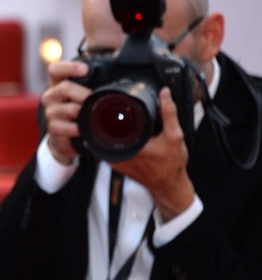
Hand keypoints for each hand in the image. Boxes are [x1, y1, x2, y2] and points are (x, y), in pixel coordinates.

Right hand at [42, 60, 91, 164]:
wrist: (66, 136)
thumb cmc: (77, 109)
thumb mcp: (82, 94)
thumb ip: (93, 83)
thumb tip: (120, 75)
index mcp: (58, 83)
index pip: (56, 69)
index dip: (69, 67)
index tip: (86, 69)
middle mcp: (51, 96)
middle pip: (64, 88)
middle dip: (84, 93)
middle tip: (96, 97)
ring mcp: (51, 113)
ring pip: (68, 109)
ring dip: (83, 113)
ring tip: (93, 115)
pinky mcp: (53, 129)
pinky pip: (64, 128)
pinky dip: (77, 130)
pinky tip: (83, 131)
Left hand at [110, 87, 194, 220]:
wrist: (169, 185)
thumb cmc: (171, 164)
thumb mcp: (174, 136)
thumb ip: (169, 113)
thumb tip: (165, 94)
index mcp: (130, 145)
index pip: (111, 122)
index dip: (112, 110)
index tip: (117, 104)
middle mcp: (118, 152)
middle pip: (106, 128)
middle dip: (111, 118)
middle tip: (122, 114)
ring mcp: (114, 159)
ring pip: (105, 137)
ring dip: (110, 129)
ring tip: (122, 123)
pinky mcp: (115, 163)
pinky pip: (108, 147)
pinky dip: (113, 139)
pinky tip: (124, 136)